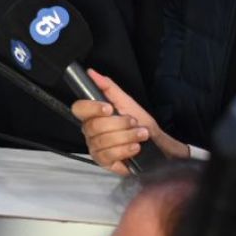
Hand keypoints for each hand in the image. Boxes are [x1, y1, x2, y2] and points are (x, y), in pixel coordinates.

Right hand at [72, 70, 188, 175]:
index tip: (109, 108)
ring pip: (103, 141)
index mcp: (93, 116)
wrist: (156, 145)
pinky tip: (135, 148)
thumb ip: (108, 87)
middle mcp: (90, 132)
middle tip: (134, 123)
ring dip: (126, 137)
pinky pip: (108, 156)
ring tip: (140, 135)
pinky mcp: (104, 163)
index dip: (92, 108)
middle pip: (94, 126)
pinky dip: (125, 150)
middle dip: (120, 124)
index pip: (79, 109)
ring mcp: (95, 148)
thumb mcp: (127, 102)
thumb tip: (92, 72)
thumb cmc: (141, 123)